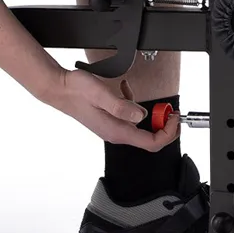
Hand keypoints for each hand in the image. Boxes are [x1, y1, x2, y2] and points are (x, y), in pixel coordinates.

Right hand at [36, 63, 179, 150]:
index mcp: (117, 131)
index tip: (173, 117)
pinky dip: (131, 103)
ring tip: (133, 92)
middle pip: (148, 136)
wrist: (59, 89)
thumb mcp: (101, 94)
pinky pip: (129, 116)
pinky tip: (123, 90)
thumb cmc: (77, 91)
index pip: (152, 143)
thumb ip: (122, 106)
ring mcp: (112, 127)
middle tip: (163, 106)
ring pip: (139, 124)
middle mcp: (116, 133)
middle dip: (160, 121)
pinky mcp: (110, 120)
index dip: (168, 133)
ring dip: (144, 110)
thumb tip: (141, 115)